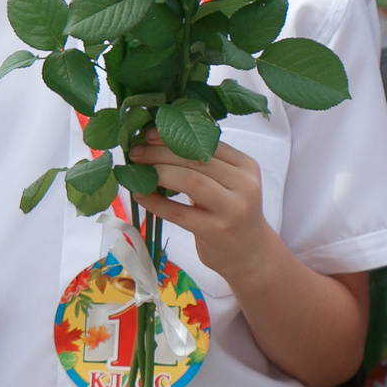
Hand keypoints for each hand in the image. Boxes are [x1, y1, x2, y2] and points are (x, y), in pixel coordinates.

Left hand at [128, 134, 266, 284]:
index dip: (175, 136)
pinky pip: (178, 212)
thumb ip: (205, 164)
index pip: (207, 143)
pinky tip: (140, 196)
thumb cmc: (231, 213)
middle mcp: (244, 184)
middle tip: (136, 152)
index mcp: (246, 166)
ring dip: (158, 172)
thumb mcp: (229, 184)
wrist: (249, 253)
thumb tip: (157, 141)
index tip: (148, 133)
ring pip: (190, 181)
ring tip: (136, 171)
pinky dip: (155, 202)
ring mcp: (232, 209)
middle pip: (196, 159)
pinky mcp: (215, 231)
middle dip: (161, 153)